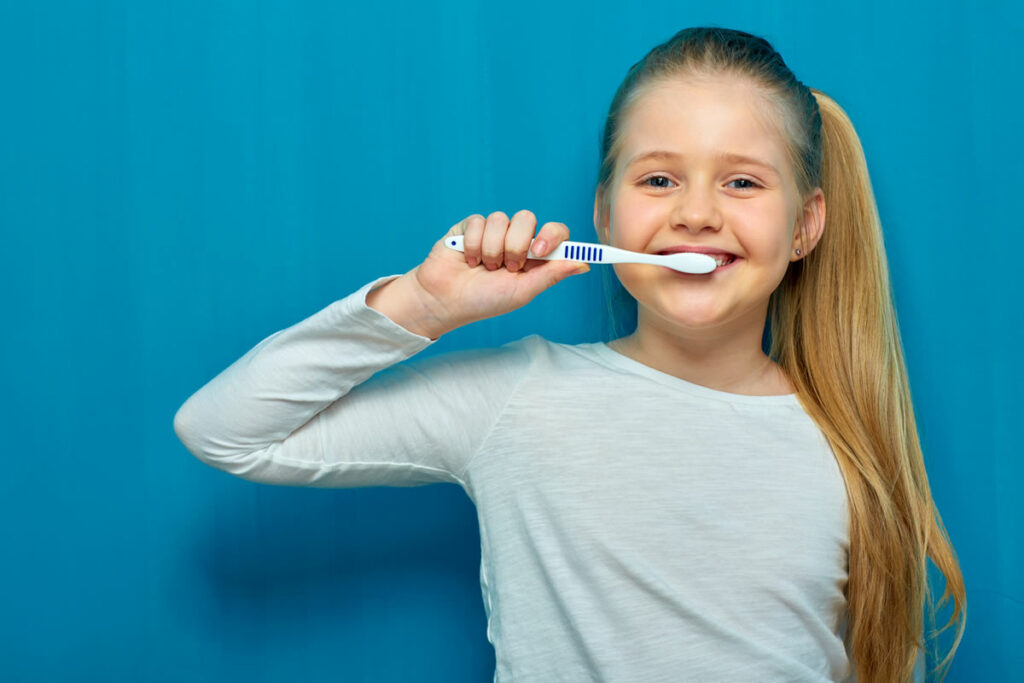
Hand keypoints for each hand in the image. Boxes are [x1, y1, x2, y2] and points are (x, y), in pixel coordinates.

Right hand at [371, 210, 588, 337]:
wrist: (445, 301)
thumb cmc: (484, 301)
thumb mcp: (522, 292)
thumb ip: (552, 274)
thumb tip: (584, 263)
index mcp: (533, 256)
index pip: (554, 232)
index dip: (553, 235)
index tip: (543, 248)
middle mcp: (515, 239)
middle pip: (527, 218)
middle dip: (517, 244)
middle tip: (508, 266)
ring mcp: (492, 231)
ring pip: (501, 219)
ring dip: (492, 249)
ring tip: (484, 267)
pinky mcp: (470, 226)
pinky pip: (478, 221)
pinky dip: (473, 244)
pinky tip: (467, 259)